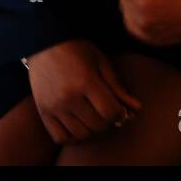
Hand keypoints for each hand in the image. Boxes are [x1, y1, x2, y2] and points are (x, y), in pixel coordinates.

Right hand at [24, 39, 143, 145]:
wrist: (44, 43)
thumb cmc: (77, 49)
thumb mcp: (101, 62)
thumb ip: (118, 87)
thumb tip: (138, 109)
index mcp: (85, 82)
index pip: (111, 113)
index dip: (120, 113)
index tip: (119, 107)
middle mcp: (68, 97)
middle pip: (98, 126)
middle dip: (107, 121)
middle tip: (106, 110)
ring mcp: (54, 106)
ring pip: (82, 134)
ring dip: (91, 129)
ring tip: (92, 115)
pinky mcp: (43, 112)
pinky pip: (61, 138)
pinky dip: (72, 137)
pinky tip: (78, 124)